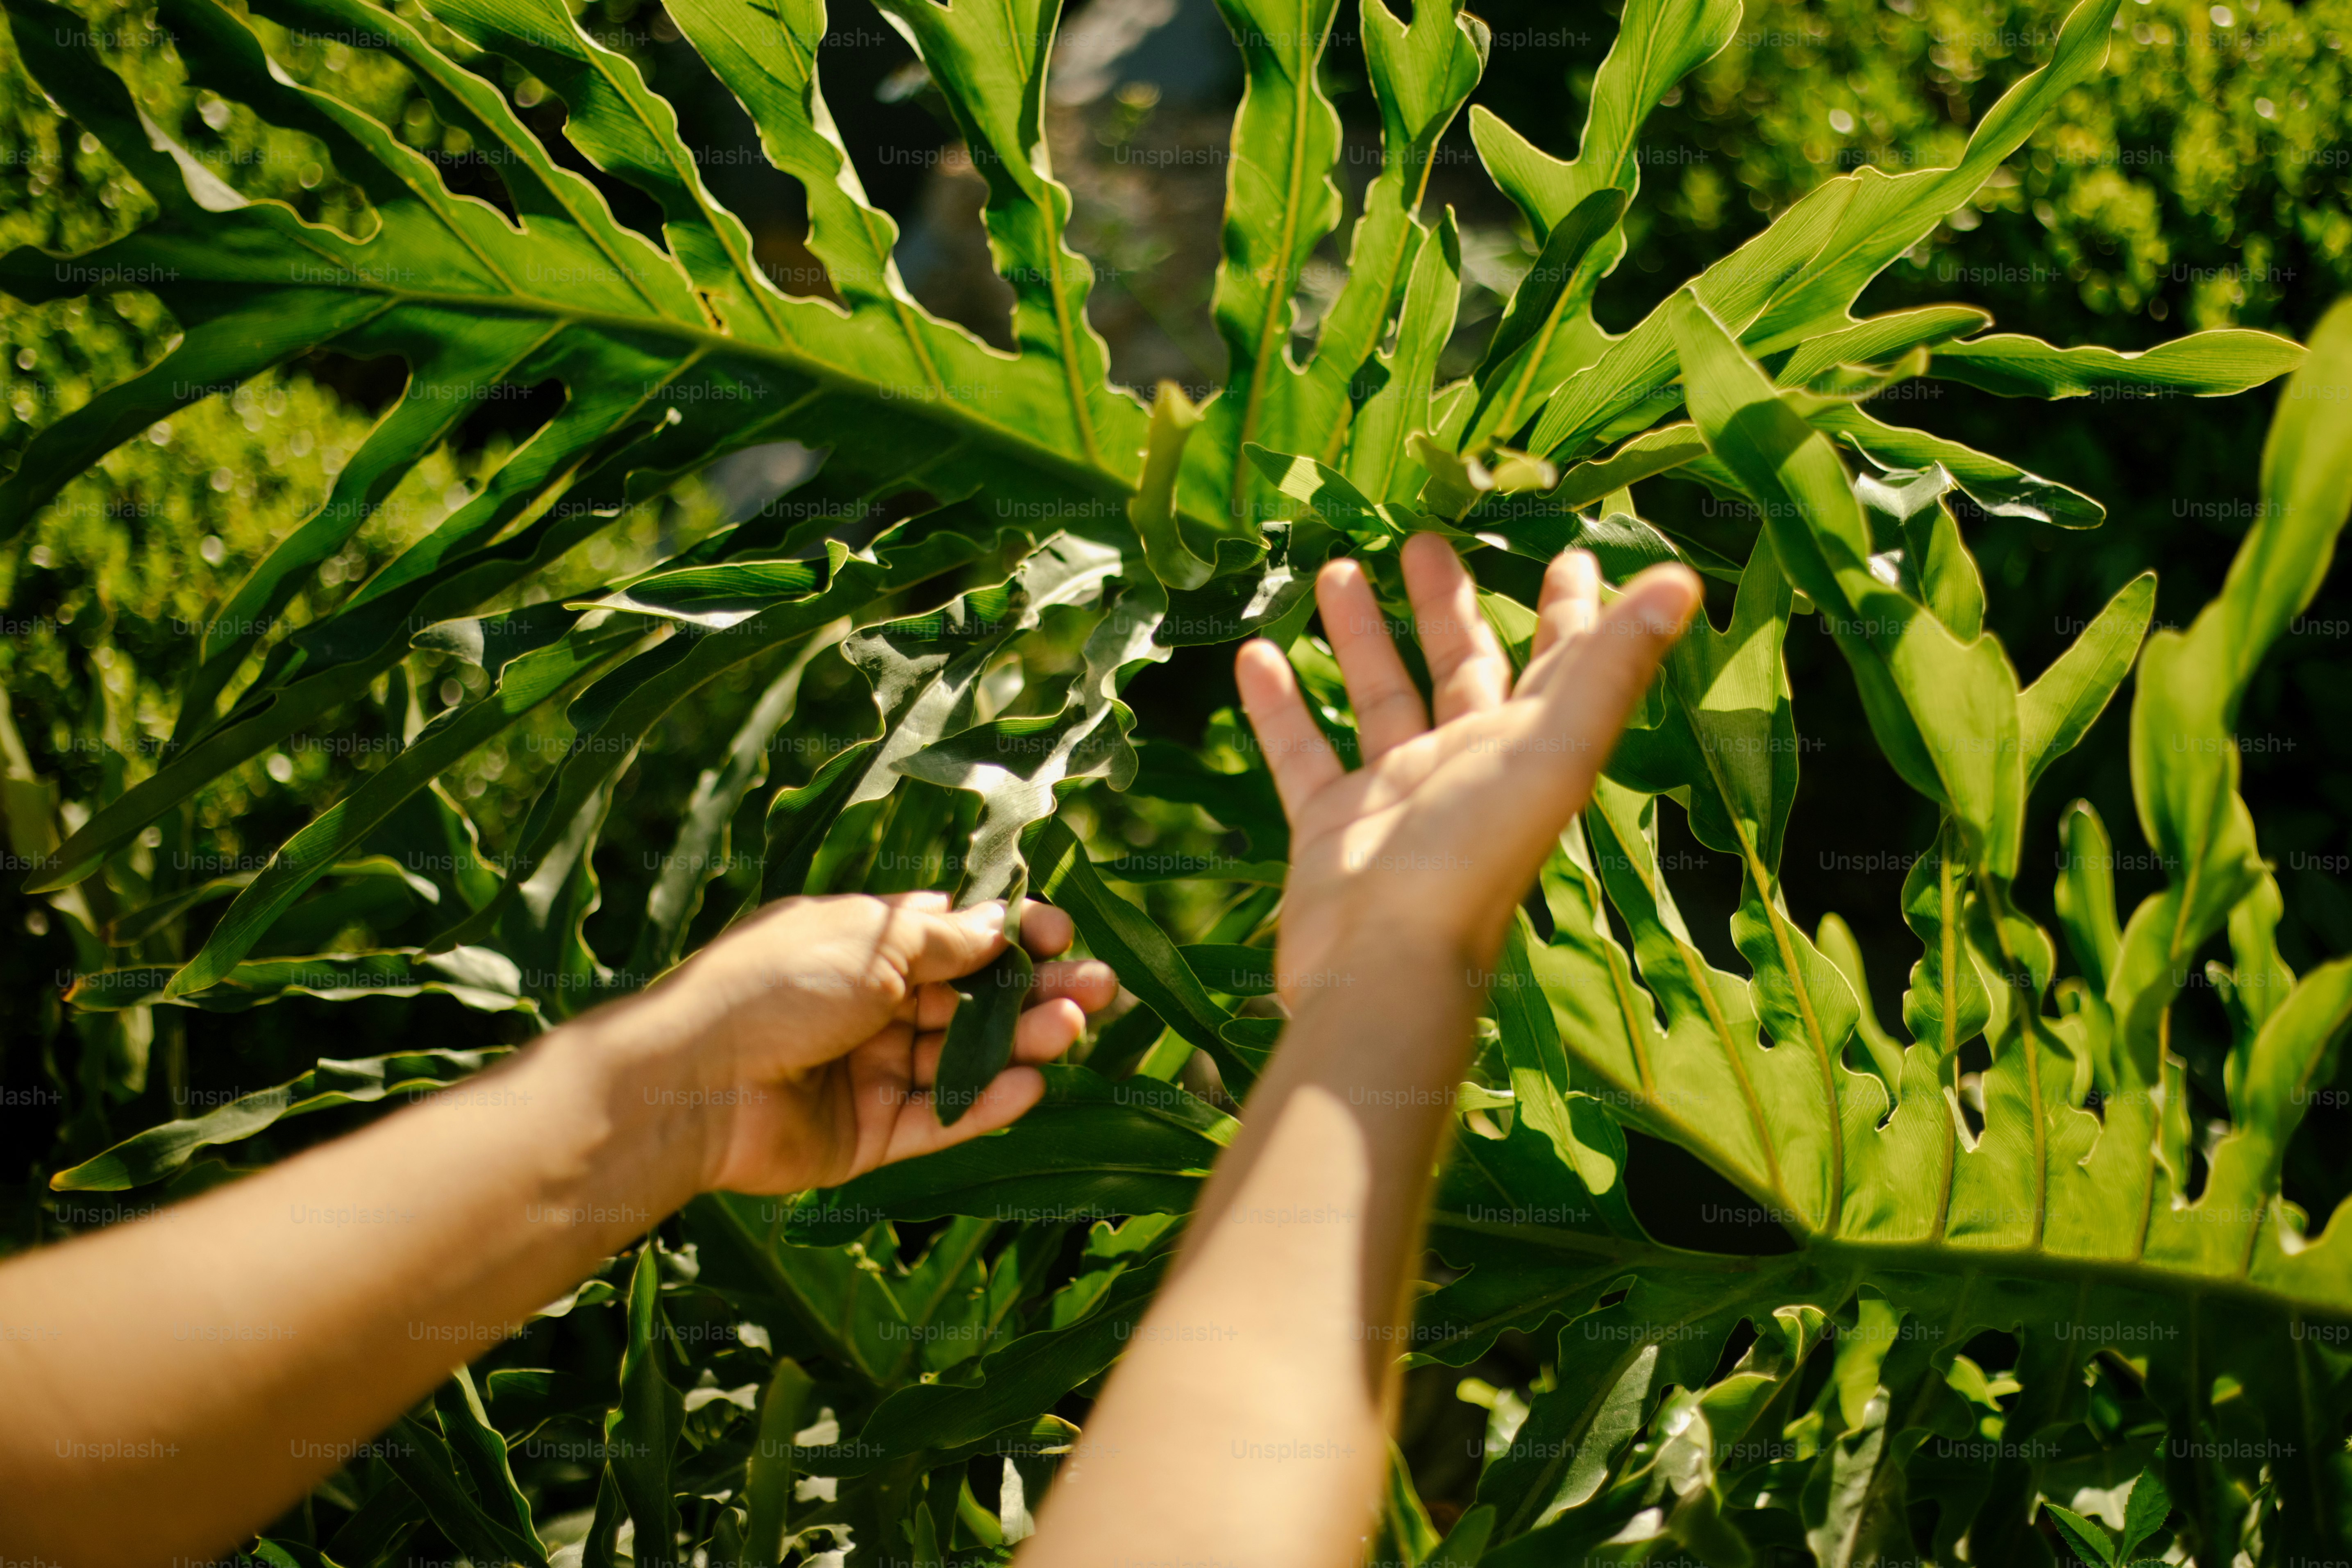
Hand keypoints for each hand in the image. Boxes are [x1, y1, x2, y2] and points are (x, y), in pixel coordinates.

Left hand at [598, 892, 1116, 1194]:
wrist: (698, 1077)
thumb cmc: (779, 985)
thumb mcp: (874, 939)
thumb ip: (947, 941)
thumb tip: (1002, 924)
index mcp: (863, 945)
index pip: (954, 938)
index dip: (1011, 935)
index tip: (1060, 933)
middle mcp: (869, 1005)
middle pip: (970, 1000)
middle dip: (1035, 990)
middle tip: (1098, 989)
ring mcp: (869, 1071)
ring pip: (963, 1058)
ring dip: (1020, 1042)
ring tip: (1070, 1030)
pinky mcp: (867, 1135)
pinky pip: (937, 1118)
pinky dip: (985, 1104)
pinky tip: (1031, 1086)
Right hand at [1235, 537, 1699, 1010]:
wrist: (1385, 963)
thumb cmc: (1474, 856)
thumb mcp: (1553, 747)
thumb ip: (1612, 665)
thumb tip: (1682, 582)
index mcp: (1528, 749)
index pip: (1558, 665)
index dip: (1570, 612)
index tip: (1566, 556)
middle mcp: (1467, 768)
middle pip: (1461, 668)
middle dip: (1448, 604)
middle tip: (1424, 539)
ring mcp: (1395, 798)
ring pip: (1379, 698)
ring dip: (1360, 636)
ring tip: (1334, 568)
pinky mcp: (1331, 825)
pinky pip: (1302, 753)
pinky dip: (1281, 706)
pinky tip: (1254, 653)